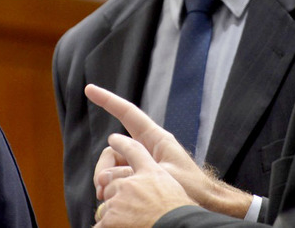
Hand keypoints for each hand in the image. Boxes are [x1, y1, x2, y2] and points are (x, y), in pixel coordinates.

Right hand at [85, 84, 252, 217]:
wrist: (204, 204)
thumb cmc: (192, 188)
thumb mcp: (162, 176)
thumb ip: (135, 171)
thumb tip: (106, 171)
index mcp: (155, 138)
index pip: (128, 113)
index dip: (108, 100)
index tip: (90, 89)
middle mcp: (145, 148)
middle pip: (113, 148)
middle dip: (103, 167)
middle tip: (101, 187)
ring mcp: (141, 163)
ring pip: (113, 166)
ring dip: (106, 181)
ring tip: (107, 198)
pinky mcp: (139, 178)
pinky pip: (118, 180)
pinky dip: (112, 190)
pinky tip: (111, 202)